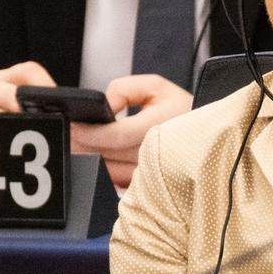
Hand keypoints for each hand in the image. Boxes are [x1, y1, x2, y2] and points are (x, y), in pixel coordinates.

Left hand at [70, 74, 192, 187]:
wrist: (205, 137)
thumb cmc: (180, 111)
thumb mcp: (155, 86)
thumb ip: (124, 90)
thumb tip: (105, 107)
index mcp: (163, 124)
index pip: (118, 135)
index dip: (91, 132)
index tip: (73, 127)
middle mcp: (160, 152)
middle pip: (109, 155)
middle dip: (84, 145)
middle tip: (67, 135)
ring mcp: (156, 174)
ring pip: (110, 171)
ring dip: (94, 159)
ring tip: (84, 145)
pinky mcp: (150, 187)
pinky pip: (118, 182)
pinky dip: (106, 171)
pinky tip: (104, 158)